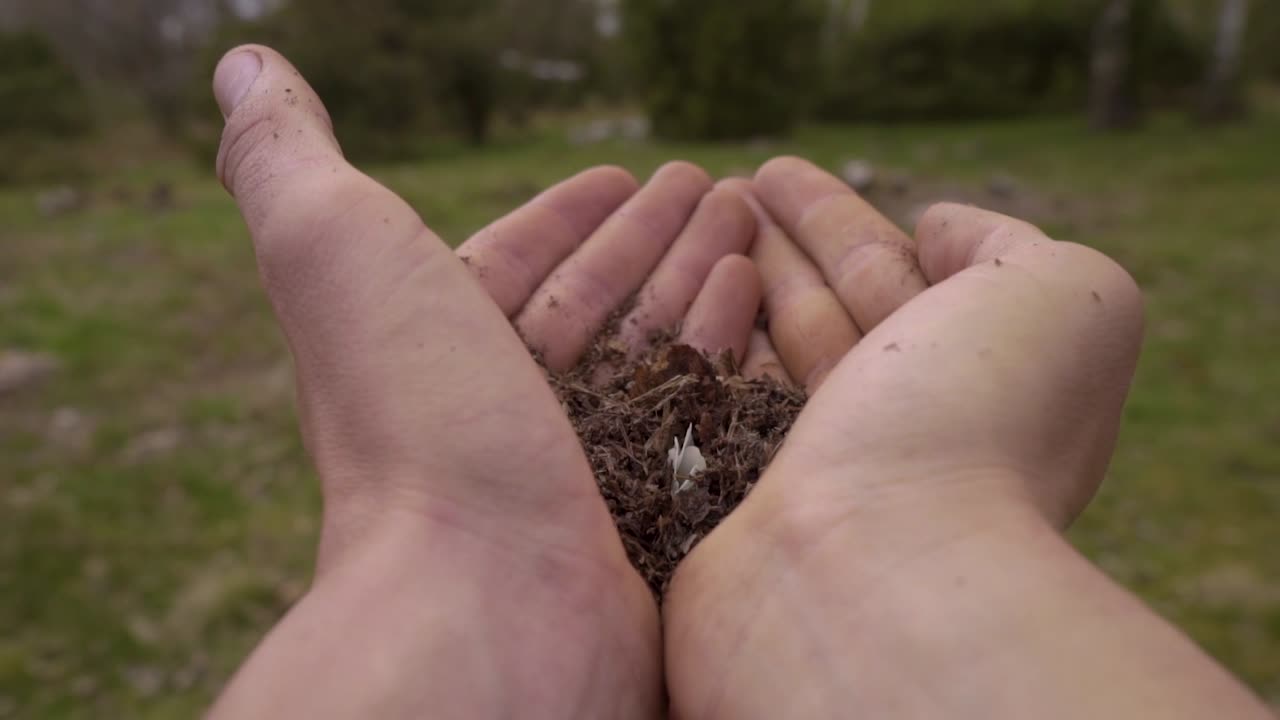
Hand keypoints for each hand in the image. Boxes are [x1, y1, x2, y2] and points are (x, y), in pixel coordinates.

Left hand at [206, 45, 758, 718]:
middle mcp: (501, 414)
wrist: (487, 602)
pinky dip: (726, 346)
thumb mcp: (332, 253)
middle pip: (596, 300)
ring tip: (747, 222)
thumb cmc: (412, 420)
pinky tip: (757, 297)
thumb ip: (287, 159)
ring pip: (653, 350)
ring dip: (700, 276)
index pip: (515, 260)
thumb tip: (243, 65)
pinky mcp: (651, 508)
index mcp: (433, 351)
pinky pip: (696, 408)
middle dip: (653, 235)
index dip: (568, 212)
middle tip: (715, 185)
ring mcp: (580, 468)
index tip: (625, 170)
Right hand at [665, 159, 1269, 717]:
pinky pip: (719, 404)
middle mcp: (894, 428)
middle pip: (823, 309)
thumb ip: (1009, 248)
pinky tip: (675, 295)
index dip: (832, 219)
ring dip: (730, 278)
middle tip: (718, 186)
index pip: (897, 278)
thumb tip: (934, 227)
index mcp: (974, 382)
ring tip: (686, 217)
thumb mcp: (1067, 300)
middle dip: (774, 241)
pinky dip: (702, 345)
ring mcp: (812, 470)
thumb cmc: (979, 423)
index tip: (775, 173)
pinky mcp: (738, 502)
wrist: (877, 569)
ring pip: (766, 352)